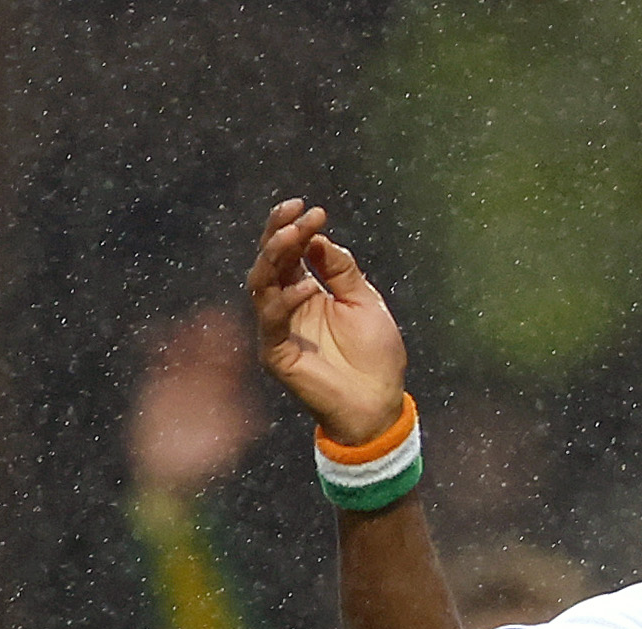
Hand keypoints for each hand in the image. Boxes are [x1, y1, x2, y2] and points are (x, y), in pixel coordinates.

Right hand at [129, 303, 270, 495]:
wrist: (170, 470)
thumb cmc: (203, 462)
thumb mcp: (226, 444)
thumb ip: (240, 428)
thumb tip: (260, 423)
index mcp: (226, 393)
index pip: (232, 364)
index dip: (234, 348)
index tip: (237, 330)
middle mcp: (207, 383)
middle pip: (210, 352)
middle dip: (211, 334)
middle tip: (213, 314)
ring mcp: (183, 382)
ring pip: (185, 352)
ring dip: (184, 336)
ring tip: (183, 322)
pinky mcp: (160, 385)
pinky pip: (158, 361)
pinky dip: (154, 347)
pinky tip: (149, 334)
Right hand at [245, 199, 408, 446]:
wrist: (379, 405)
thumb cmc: (376, 356)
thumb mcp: (365, 301)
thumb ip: (341, 270)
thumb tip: (318, 237)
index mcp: (305, 291)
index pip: (289, 252)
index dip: (296, 227)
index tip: (314, 209)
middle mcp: (286, 306)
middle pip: (270, 261)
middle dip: (281, 232)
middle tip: (298, 212)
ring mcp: (277, 329)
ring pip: (261, 284)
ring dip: (276, 256)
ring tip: (295, 235)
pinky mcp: (275, 353)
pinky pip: (272, 320)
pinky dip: (287, 300)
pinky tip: (308, 286)